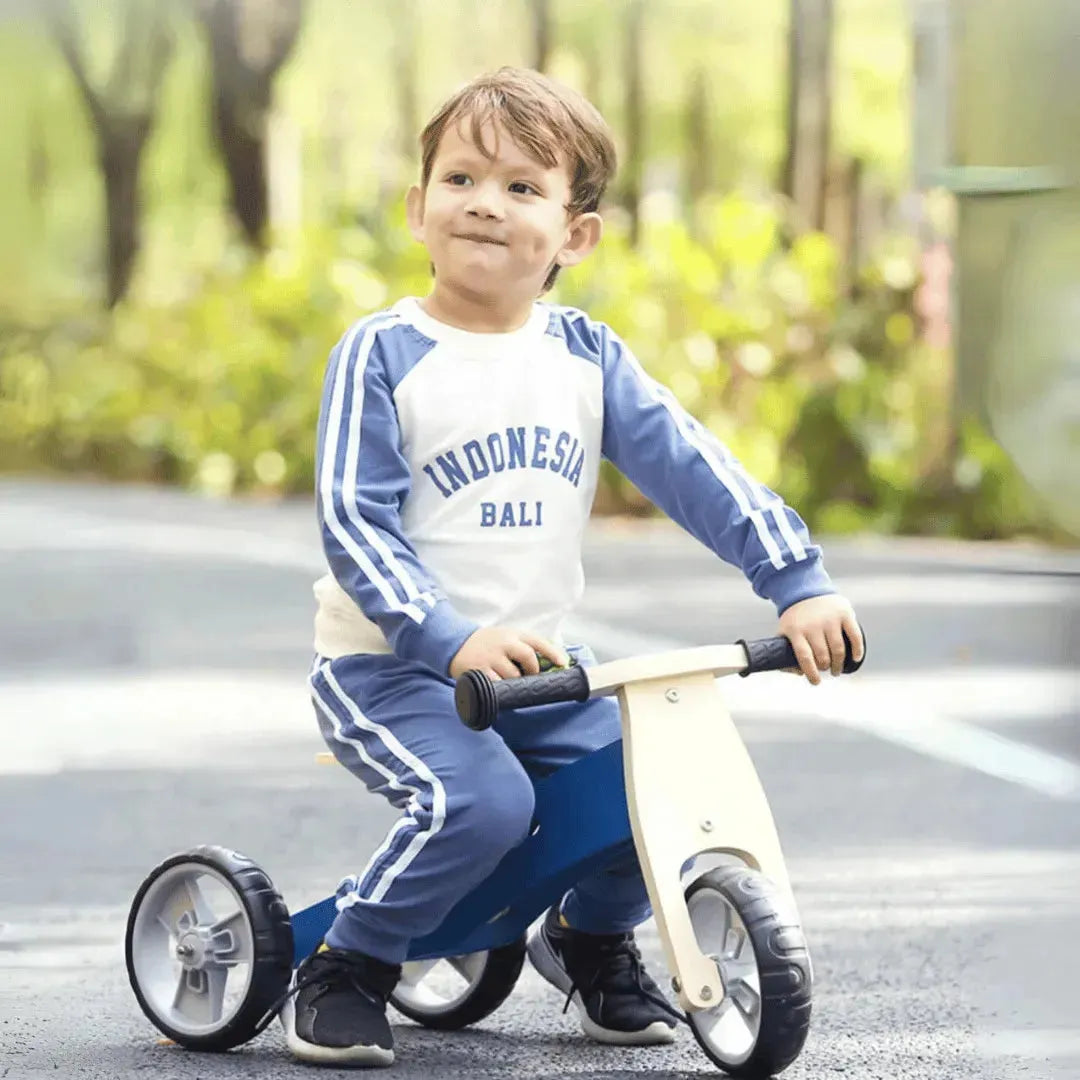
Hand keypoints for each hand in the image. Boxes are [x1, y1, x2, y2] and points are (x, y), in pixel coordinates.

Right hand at [449, 626, 569, 680]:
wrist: (456, 643)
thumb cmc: (487, 643)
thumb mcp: (506, 637)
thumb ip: (524, 646)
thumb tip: (550, 663)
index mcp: (513, 634)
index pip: (538, 641)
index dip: (553, 652)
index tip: (563, 663)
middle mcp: (503, 643)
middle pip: (528, 656)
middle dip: (533, 670)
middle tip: (529, 676)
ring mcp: (491, 656)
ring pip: (514, 674)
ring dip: (516, 682)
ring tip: (510, 681)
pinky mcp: (480, 670)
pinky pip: (498, 684)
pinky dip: (502, 688)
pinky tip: (500, 687)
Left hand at [778, 594, 863, 685]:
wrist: (806, 590)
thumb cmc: (796, 618)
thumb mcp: (785, 631)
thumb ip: (785, 652)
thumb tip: (798, 673)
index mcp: (795, 630)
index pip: (804, 657)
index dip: (811, 673)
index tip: (816, 682)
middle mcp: (813, 625)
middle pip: (823, 656)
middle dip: (826, 668)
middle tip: (826, 670)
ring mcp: (829, 619)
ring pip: (838, 650)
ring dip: (839, 664)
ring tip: (837, 669)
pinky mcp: (844, 614)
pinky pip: (854, 636)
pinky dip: (857, 650)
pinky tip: (856, 659)